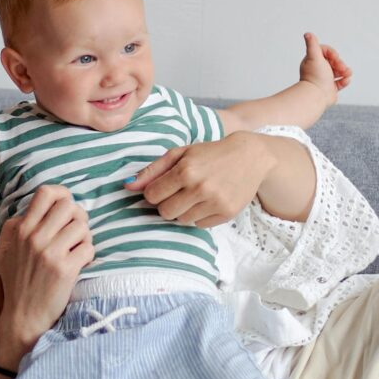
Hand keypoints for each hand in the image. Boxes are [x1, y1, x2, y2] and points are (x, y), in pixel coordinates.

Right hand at [0, 185, 93, 354]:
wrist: (24, 316)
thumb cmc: (16, 282)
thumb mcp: (4, 250)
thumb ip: (13, 227)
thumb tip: (29, 210)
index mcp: (21, 230)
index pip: (45, 194)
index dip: (62, 193)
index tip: (66, 204)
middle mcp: (35, 238)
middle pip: (69, 206)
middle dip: (77, 216)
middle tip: (74, 230)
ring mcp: (51, 253)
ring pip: (82, 226)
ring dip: (84, 236)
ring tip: (77, 248)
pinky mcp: (66, 269)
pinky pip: (89, 247)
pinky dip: (88, 254)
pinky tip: (80, 262)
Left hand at [126, 132, 270, 227]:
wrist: (250, 156)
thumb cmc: (210, 153)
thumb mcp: (180, 153)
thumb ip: (153, 170)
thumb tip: (128, 187)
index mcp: (185, 170)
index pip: (152, 195)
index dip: (154, 192)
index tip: (164, 187)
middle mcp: (200, 188)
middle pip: (164, 212)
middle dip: (167, 204)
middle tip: (179, 192)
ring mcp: (215, 202)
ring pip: (181, 220)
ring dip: (183, 210)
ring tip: (195, 195)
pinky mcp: (227, 213)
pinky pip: (200, 225)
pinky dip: (200, 215)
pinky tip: (208, 201)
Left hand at [299, 33, 351, 100]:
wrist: (316, 96)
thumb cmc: (315, 76)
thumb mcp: (314, 56)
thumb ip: (312, 44)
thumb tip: (307, 33)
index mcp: (313, 61)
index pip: (325, 51)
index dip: (332, 53)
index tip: (335, 57)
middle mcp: (318, 69)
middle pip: (333, 61)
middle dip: (340, 63)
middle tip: (342, 68)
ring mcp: (325, 79)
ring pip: (338, 71)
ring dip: (345, 71)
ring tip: (348, 74)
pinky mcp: (331, 88)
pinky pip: (341, 82)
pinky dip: (345, 80)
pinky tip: (346, 80)